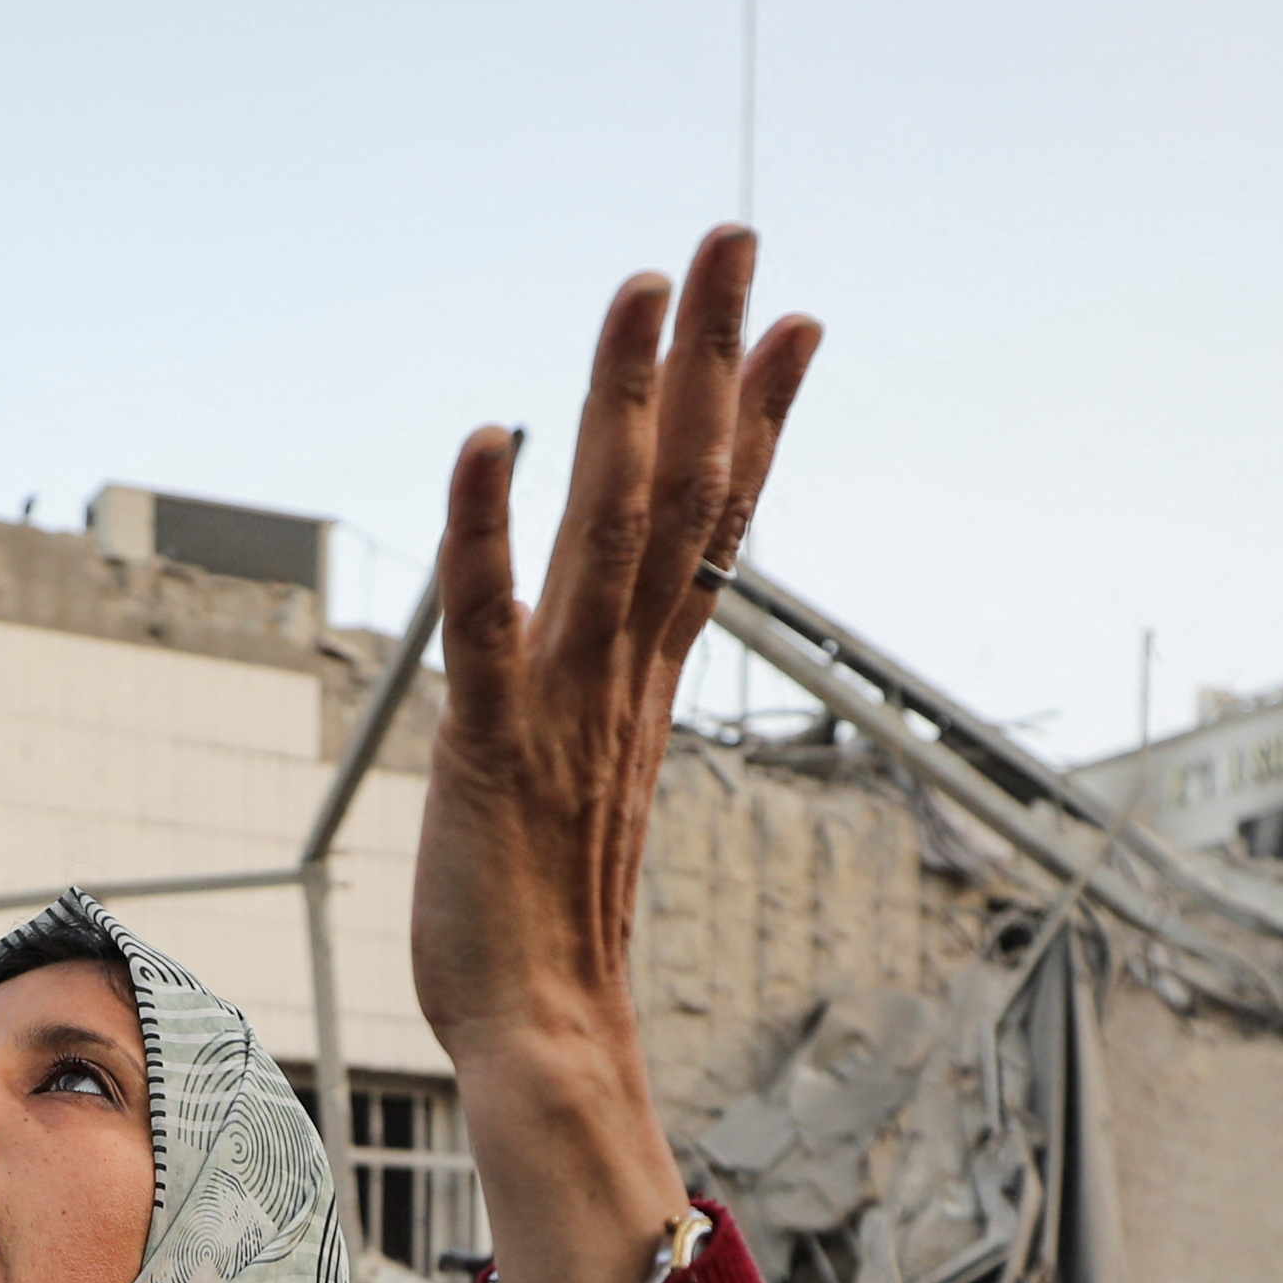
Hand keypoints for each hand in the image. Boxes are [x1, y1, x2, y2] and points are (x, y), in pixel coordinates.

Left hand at [409, 231, 819, 1282]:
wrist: (543, 1043)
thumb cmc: (547, 938)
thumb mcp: (585, 798)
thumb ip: (601, 724)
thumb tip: (616, 688)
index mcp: (645, 681)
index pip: (717, 524)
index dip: (757, 419)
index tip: (797, 324)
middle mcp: (620, 674)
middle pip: (682, 489)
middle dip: (710, 358)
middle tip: (737, 239)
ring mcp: (563, 703)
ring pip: (608, 523)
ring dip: (623, 399)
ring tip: (646, 284)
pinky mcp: (490, 743)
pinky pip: (488, 617)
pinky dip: (485, 527)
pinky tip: (487, 437)